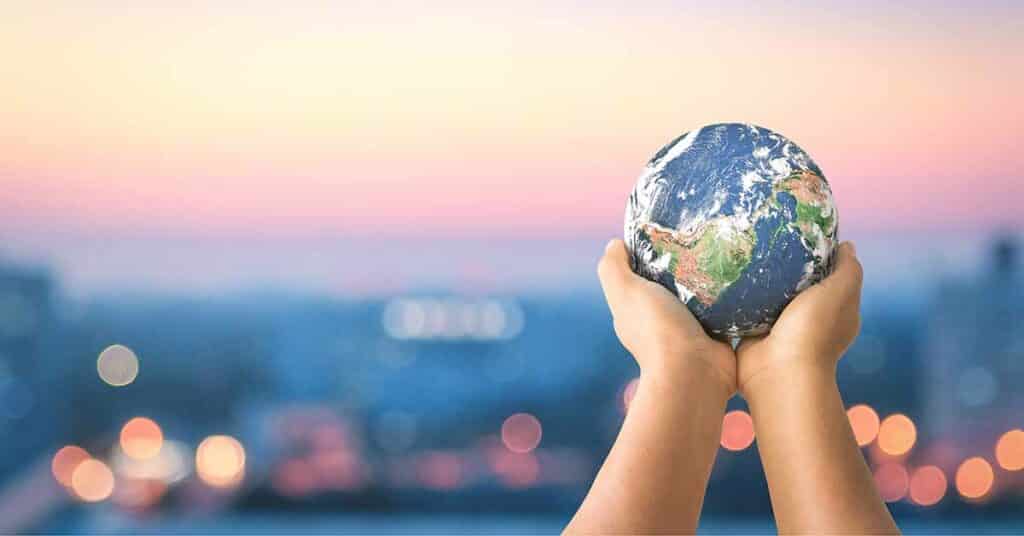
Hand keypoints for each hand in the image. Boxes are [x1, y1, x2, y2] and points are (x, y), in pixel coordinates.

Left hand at [597, 239, 735, 394]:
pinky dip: (732, 295)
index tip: (668, 229)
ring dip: (711, 278)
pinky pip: (725, 308)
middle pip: (672, 282)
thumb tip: (614, 244)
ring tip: (727, 249)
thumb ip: (614, 267)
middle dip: (685, 262)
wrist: (694, 372)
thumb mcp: (625, 291)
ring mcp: (689, 328)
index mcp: (635, 309)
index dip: (648, 253)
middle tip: (704, 235)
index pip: (639, 274)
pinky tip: (742, 275)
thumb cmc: (657, 328)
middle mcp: (660, 319)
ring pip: (701, 294)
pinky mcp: (717, 334)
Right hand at [736, 241, 862, 396]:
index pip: (832, 276)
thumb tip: (846, 246)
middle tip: (768, 238)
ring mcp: (782, 327)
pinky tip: (732, 276)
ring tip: (746, 251)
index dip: (821, 256)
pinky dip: (743, 296)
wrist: (777, 370)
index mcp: (836, 311)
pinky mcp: (756, 333)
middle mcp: (811, 320)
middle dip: (787, 264)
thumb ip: (847, 269)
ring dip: (762, 280)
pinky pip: (749, 309)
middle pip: (800, 284)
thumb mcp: (840, 292)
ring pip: (773, 296)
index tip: (802, 232)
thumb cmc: (813, 329)